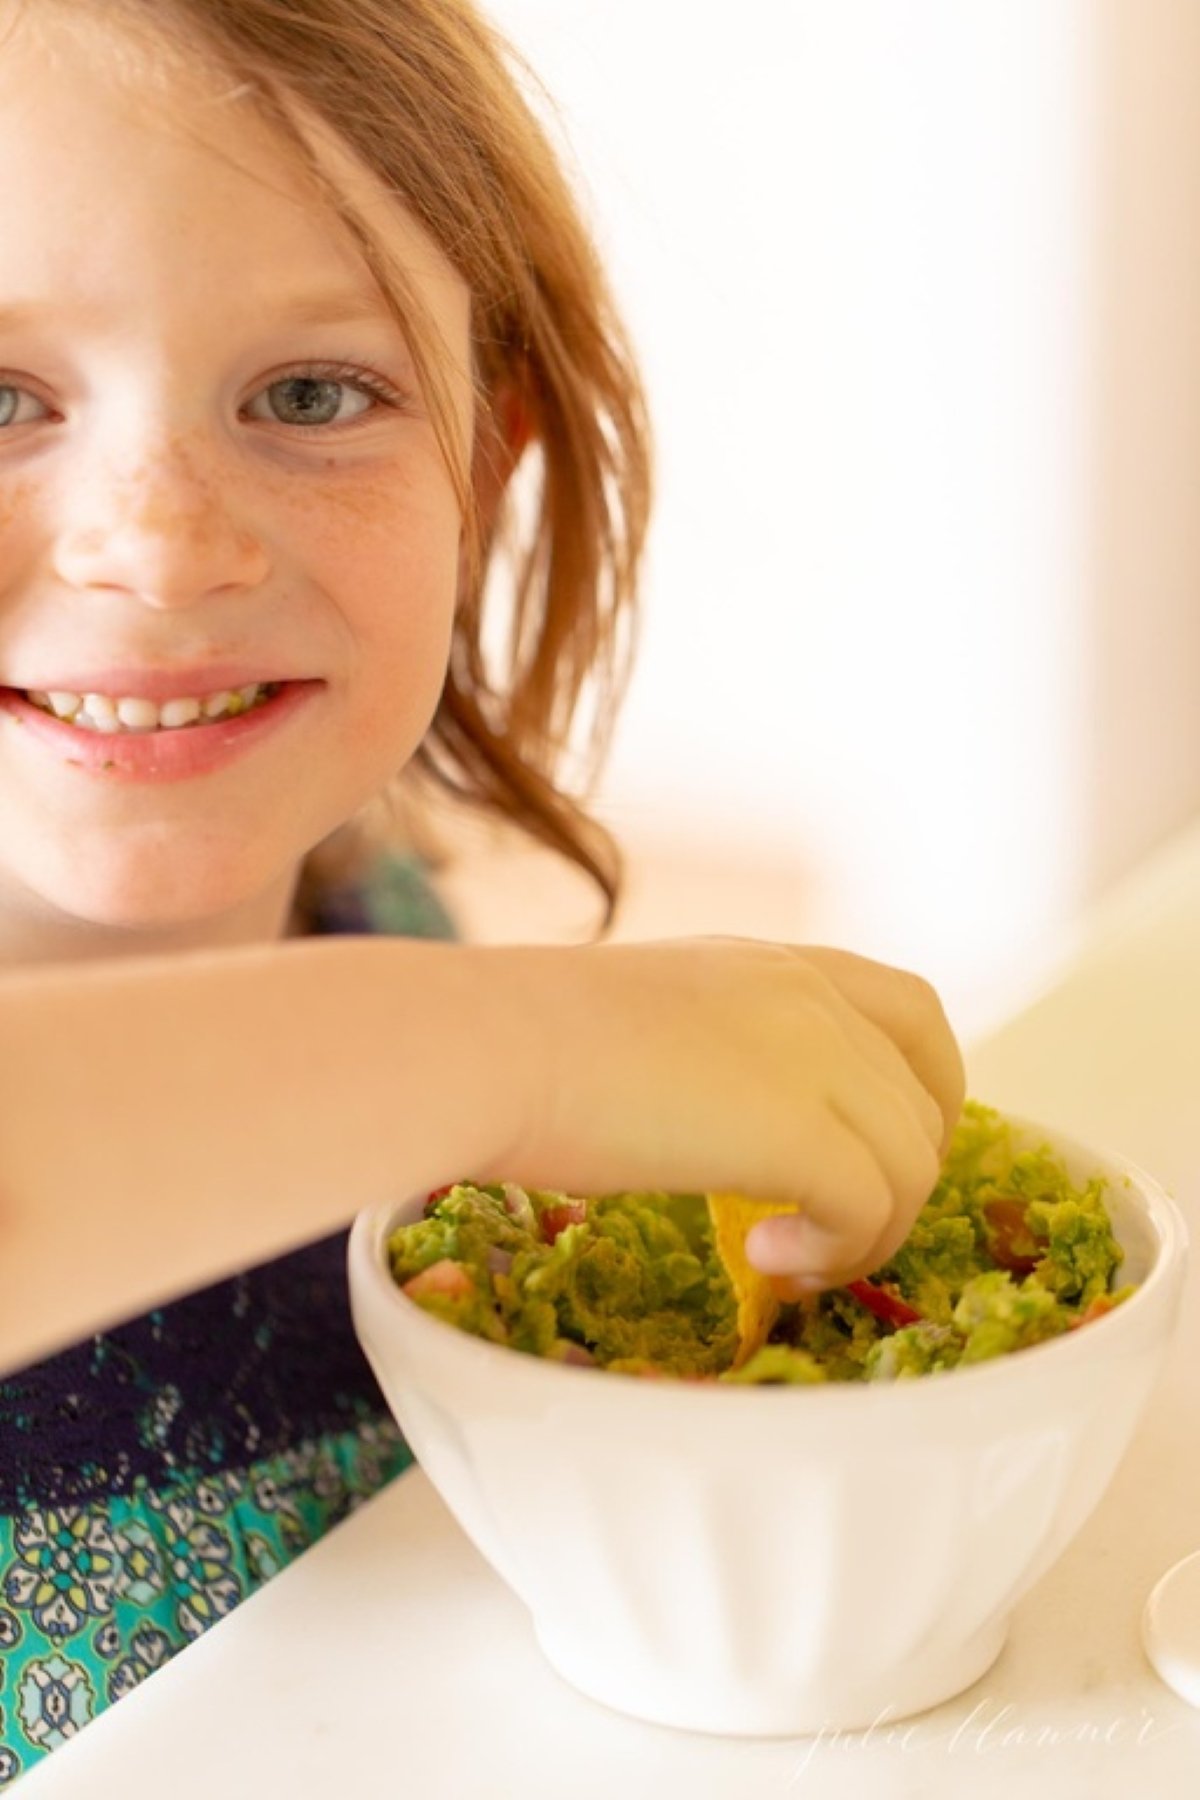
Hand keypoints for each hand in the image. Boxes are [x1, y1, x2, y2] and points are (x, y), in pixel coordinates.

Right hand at [493, 937, 965, 1290]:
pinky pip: (871, 1205)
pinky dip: (837, 1250)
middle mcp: (810, 994)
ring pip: (911, 1162)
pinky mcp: (798, 1126)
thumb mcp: (648, 1023)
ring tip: (787, 1261)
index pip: (912, 1011)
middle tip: (839, 1231)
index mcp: (775, 964)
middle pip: (926, 1094)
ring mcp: (813, 1053)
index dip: (928, 1092)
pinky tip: (767, 1263)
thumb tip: (724, 1132)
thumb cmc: (518, 1043)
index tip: (879, 1157)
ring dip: (865, 1231)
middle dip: (905, 1177)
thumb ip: (714, 1057)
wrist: (485, 1047)